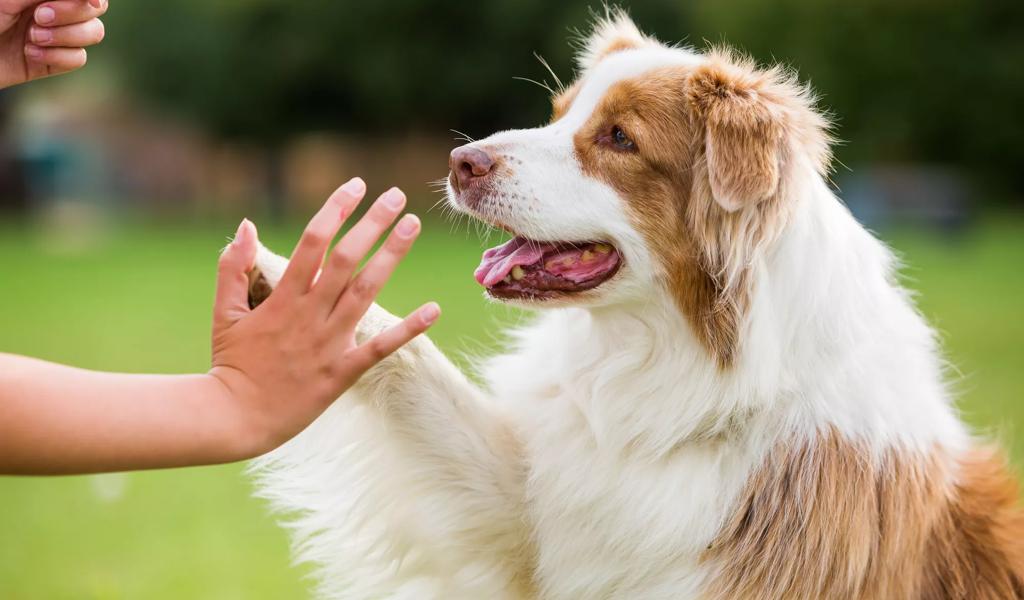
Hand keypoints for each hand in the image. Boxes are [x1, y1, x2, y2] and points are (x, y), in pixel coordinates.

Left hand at [0, 0, 106, 88]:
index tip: (91, 1)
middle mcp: (53, 8)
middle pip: (95, 9)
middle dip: (71, 14)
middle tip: (39, 16)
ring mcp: (55, 34)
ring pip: (93, 33)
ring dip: (65, 36)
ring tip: (32, 37)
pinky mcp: (53, 61)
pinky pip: (78, 59)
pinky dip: (57, 57)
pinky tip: (30, 54)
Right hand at [208, 177, 439, 455]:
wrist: (235, 417)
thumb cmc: (230, 363)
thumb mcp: (224, 312)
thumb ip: (233, 268)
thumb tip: (246, 225)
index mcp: (282, 298)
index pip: (313, 242)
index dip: (335, 210)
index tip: (356, 186)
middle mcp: (309, 315)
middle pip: (346, 259)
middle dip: (372, 223)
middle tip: (397, 196)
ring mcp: (328, 343)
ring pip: (366, 291)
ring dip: (392, 256)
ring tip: (413, 225)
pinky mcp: (342, 372)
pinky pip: (380, 347)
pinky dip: (408, 329)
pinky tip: (433, 309)